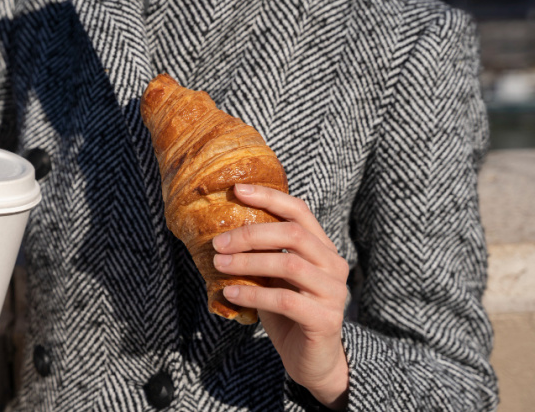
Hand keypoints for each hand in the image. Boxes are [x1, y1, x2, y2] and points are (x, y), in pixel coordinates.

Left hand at [212, 184, 349, 409]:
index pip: (299, 211)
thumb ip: (261, 256)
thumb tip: (220, 234)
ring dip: (248, 262)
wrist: (313, 361)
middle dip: (251, 233)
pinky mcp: (325, 319)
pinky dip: (252, 294)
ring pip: (288, 264)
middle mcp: (333, 265)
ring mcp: (333, 292)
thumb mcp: (273, 279)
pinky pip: (284, 300)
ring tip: (218, 264)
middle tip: (217, 242)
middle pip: (293, 234)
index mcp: (322, 249)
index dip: (270, 197)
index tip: (238, 190)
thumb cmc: (289, 315)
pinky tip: (229, 293)